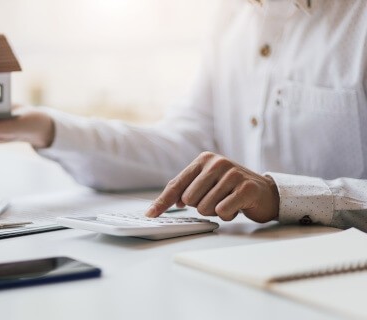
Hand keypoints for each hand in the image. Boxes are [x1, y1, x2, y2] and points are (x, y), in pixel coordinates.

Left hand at [145, 151, 278, 222]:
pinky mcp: (245, 188)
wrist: (266, 193)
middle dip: (200, 206)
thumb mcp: (207, 184)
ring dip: (215, 212)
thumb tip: (159, 205)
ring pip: (204, 207)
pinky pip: (222, 210)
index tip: (150, 214)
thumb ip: (185, 190)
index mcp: (204, 160)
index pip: (176, 184)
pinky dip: (227, 215)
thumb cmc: (231, 189)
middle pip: (189, 199)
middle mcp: (217, 163)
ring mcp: (232, 174)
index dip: (162, 202)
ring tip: (227, 202)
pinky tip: (236, 207)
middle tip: (217, 200)